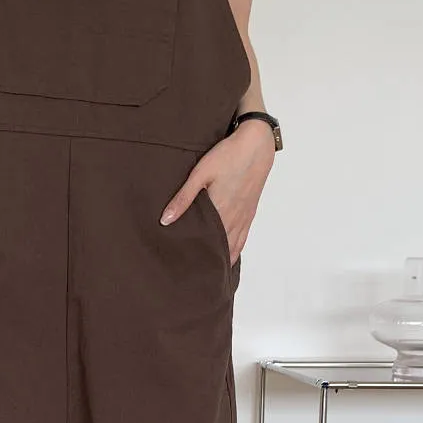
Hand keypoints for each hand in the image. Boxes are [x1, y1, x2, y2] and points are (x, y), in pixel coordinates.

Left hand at [160, 118, 275, 263]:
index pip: (204, 242)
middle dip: (206, 262)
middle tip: (191, 277)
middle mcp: (233, 218)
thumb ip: (183, 198)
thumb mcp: (200, 173)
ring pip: (232, 246)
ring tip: (208, 275)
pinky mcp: (249, 213)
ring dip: (221, 261)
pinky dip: (234, 252)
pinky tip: (228, 259)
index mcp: (219, 211)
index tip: (181, 270)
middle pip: (218, 248)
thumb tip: (165, 220)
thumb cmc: (227, 155)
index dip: (194, 257)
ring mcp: (243, 217)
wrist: (257, 145)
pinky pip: (242, 239)